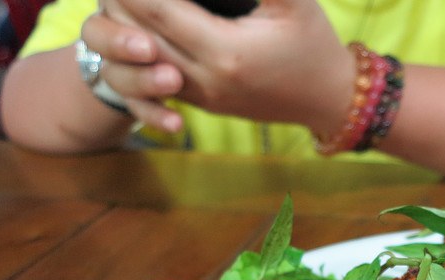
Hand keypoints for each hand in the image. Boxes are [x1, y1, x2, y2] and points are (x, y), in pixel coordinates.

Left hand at [99, 0, 356, 135]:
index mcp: (227, 53)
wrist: (328, 99)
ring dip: (119, 24)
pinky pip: (153, 77)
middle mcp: (207, 80)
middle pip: (137, 35)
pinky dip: (135, 48)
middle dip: (116, 0)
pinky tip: (129, 23)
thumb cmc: (314, 43)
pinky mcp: (202, 103)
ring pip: (139, 60)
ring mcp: (202, 96)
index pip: (157, 9)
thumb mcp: (295, 0)